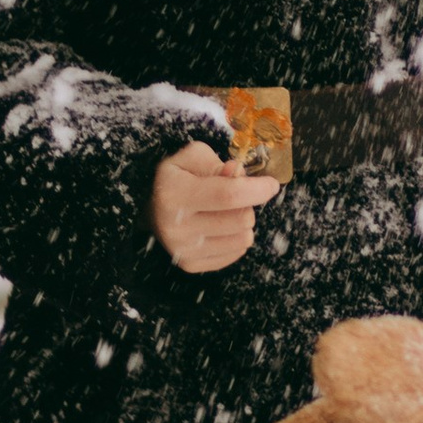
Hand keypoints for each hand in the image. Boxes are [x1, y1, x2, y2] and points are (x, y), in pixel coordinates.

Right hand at [151, 140, 280, 272]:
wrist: (151, 207)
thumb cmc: (176, 178)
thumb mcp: (191, 158)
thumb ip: (216, 163)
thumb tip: (236, 173)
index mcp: (174, 193)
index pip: (228, 195)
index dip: (257, 189)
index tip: (272, 184)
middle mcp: (175, 226)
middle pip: (241, 219)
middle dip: (248, 203)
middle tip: (237, 195)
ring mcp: (182, 250)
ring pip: (243, 239)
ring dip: (243, 222)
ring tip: (227, 211)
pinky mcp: (190, 265)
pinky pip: (236, 253)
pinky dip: (236, 238)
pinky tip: (221, 226)